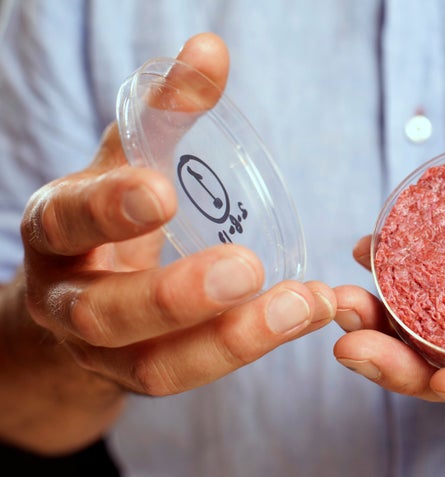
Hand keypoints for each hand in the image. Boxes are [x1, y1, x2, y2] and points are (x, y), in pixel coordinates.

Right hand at [2, 33, 334, 453]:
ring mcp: (101, 353)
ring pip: (154, 367)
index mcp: (57, 230)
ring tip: (305, 304)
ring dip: (233, 340)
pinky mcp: (140, 378)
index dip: (108, 208)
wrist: (78, 291)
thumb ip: (165, 111)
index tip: (160, 189)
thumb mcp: (129, 160)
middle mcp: (66, 299)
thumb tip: (210, 48)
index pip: (67, 220)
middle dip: (175, 295)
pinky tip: (304, 315)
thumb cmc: (109, 217)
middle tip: (246, 268)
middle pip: (105, 313)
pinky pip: (190, 377)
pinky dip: (250, 349)